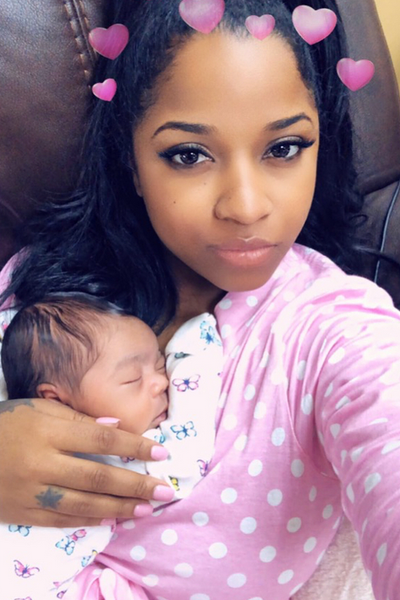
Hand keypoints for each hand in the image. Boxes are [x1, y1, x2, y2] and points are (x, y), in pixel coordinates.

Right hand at [0, 398, 172, 526]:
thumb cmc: (7, 423)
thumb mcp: (39, 408)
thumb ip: (77, 418)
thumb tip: (116, 427)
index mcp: (48, 430)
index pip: (101, 438)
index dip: (134, 445)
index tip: (161, 453)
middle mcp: (42, 462)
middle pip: (98, 475)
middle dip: (136, 484)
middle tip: (165, 491)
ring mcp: (32, 491)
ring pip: (85, 503)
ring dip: (120, 507)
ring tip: (147, 508)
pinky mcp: (24, 513)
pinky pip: (63, 519)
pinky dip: (91, 520)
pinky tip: (113, 520)